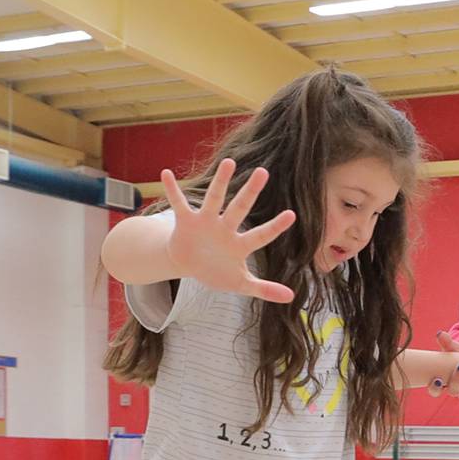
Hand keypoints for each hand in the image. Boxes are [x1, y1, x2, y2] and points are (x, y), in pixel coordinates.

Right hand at [160, 160, 295, 302]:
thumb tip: (291, 297)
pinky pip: (179, 203)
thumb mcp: (240, 283)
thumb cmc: (217, 271)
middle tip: (263, 172)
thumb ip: (264, 289)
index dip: (275, 227)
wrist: (187, 264)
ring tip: (229, 162)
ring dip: (220, 182)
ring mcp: (206, 222)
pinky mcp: (186, 221)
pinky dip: (172, 189)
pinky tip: (167, 173)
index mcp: (240, 244)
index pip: (261, 235)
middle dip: (250, 192)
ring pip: (214, 199)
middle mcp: (225, 228)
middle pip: (240, 208)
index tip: (292, 214)